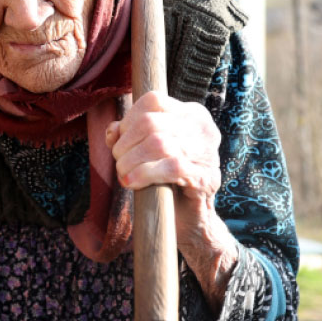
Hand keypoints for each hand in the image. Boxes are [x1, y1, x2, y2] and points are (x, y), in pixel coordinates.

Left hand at [105, 92, 238, 298]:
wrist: (190, 219)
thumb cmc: (165, 180)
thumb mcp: (144, 152)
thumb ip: (128, 135)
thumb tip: (113, 131)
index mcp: (191, 114)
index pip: (154, 101)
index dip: (129, 119)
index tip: (121, 141)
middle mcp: (203, 128)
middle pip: (151, 123)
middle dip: (125, 144)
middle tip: (120, 162)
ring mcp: (208, 153)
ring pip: (159, 143)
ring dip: (131, 161)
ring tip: (124, 174)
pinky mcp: (206, 178)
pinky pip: (171, 167)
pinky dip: (144, 174)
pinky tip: (132, 183)